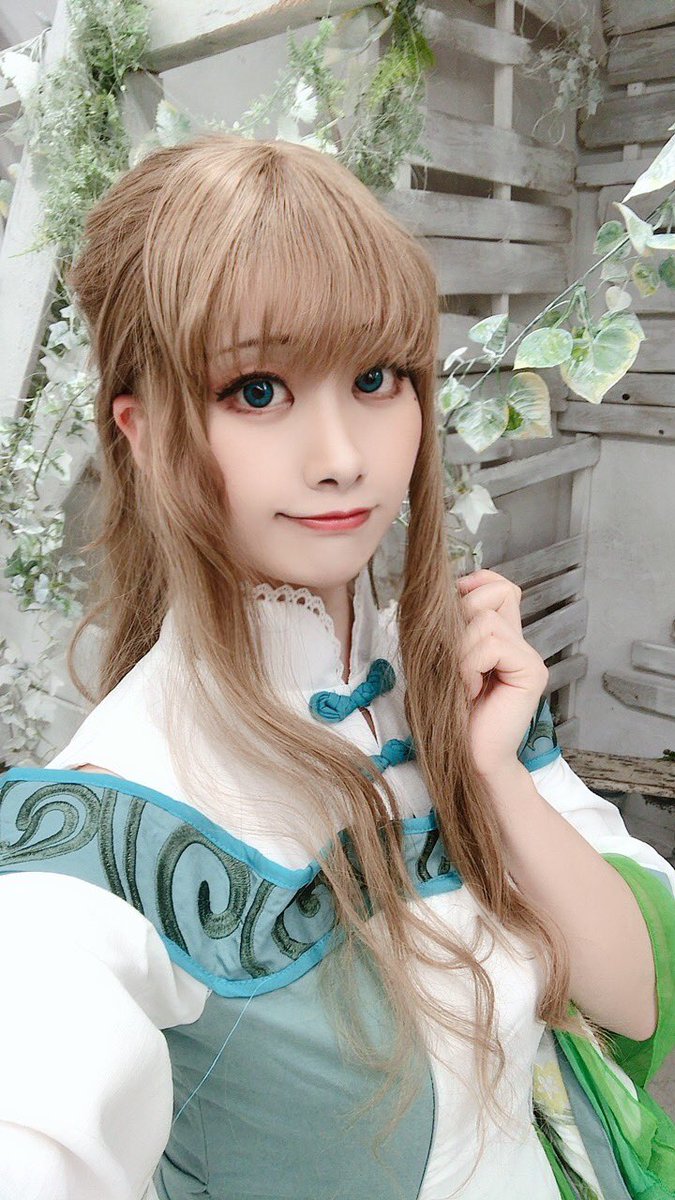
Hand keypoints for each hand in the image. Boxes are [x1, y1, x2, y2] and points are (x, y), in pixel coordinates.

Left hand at [456, 568, 548, 781]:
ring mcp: (528, 657)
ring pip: (487, 620)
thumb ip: (452, 631)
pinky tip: (470, 690)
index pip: (501, 588)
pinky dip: (469, 665)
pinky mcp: (531, 671)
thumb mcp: (443, 662)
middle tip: (454, 661)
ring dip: (461, 651)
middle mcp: (519, 644)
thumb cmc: (450, 715)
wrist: (467, 758)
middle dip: (462, 620)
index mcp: (500, 640)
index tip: (455, 602)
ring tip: (462, 683)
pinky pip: (492, 645)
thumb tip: (450, 592)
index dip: (479, 583)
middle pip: (495, 595)